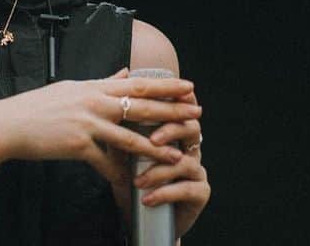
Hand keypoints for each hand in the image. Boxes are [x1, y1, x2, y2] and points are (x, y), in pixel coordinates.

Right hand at [0, 67, 200, 188]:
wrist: (9, 124)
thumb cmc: (39, 107)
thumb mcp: (73, 87)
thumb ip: (102, 82)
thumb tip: (125, 72)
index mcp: (94, 87)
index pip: (138, 84)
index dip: (165, 86)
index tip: (188, 87)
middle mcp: (94, 101)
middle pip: (141, 105)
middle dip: (172, 111)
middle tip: (196, 114)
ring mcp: (86, 123)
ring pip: (130, 136)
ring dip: (156, 147)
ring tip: (178, 154)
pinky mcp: (77, 145)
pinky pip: (105, 162)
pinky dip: (120, 174)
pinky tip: (133, 183)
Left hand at [131, 86, 209, 237]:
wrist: (139, 216)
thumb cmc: (132, 179)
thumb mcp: (122, 154)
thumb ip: (120, 130)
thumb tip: (108, 103)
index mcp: (175, 133)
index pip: (180, 110)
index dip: (178, 100)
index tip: (166, 93)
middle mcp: (190, 149)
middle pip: (191, 129)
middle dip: (172, 131)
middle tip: (153, 140)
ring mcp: (197, 170)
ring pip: (187, 162)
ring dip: (160, 171)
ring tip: (138, 181)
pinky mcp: (200, 193)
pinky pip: (188, 189)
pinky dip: (165, 193)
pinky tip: (148, 198)